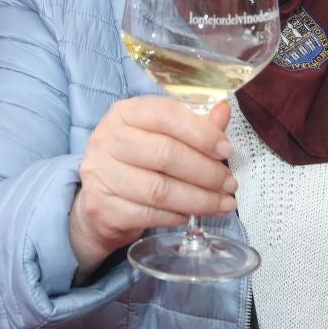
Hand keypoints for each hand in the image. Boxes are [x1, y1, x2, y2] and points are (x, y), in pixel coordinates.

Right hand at [67, 97, 236, 273]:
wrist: (98, 202)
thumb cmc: (136, 162)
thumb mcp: (160, 136)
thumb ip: (193, 126)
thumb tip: (224, 112)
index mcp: (124, 113)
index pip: (165, 115)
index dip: (201, 133)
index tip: (226, 150)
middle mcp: (108, 140)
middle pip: (165, 154)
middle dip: (206, 172)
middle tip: (229, 184)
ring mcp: (101, 175)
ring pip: (159, 190)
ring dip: (199, 199)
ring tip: (222, 204)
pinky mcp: (102, 208)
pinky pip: (149, 215)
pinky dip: (176, 216)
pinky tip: (191, 215)